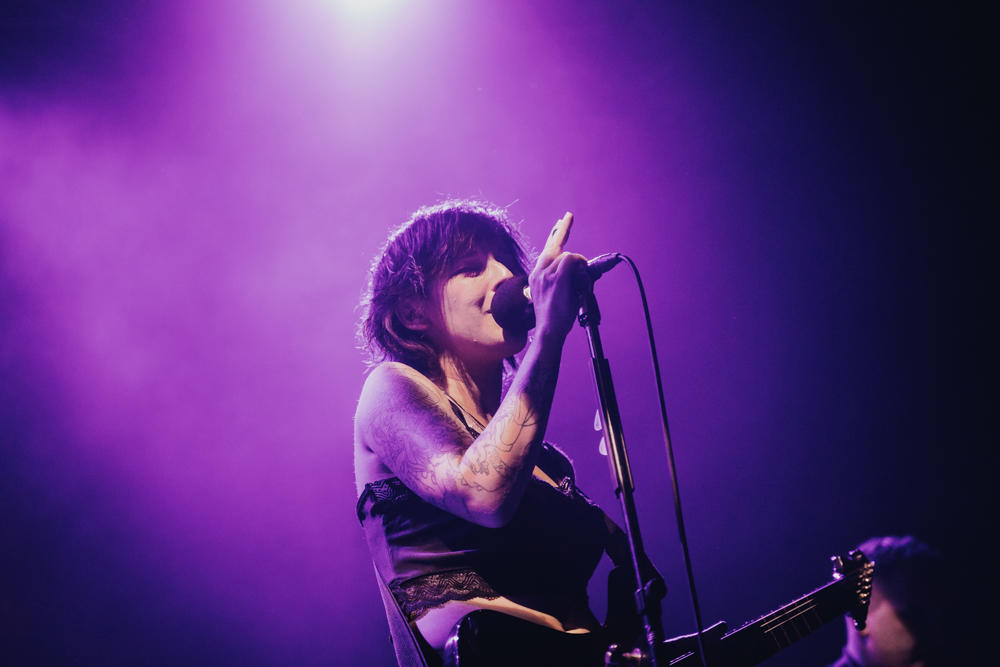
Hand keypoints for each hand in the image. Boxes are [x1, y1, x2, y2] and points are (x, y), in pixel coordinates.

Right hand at [528, 212, 589, 341]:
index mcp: (537, 276)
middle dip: (562, 229)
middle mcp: (538, 272)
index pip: (546, 252)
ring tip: (582, 277)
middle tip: (569, 215)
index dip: (554, 237)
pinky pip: (571, 260)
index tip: (559, 224)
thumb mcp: (558, 296)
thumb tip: (582, 273)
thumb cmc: (555, 319)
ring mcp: (545, 274)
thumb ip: (566, 282)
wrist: (548, 331)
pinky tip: (581, 272)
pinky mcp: (556, 278)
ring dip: (579, 263)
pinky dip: (579, 264)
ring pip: (566, 255)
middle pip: (553, 246)